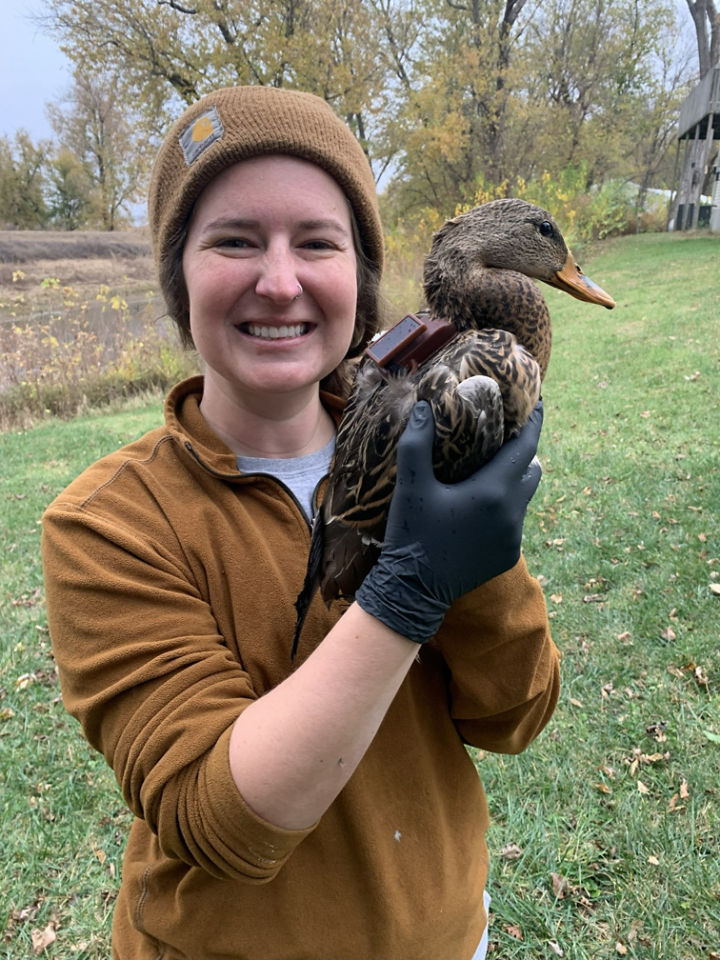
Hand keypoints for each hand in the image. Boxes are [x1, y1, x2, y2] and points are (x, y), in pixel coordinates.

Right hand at [355, 400, 542, 642]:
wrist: (414, 590)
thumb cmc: (413, 535)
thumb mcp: (411, 488)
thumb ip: (416, 444)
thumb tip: (423, 407)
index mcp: (494, 491)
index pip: (526, 447)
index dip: (533, 423)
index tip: (537, 403)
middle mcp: (512, 513)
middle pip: (532, 470)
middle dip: (524, 452)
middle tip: (506, 437)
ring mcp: (513, 538)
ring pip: (524, 497)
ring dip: (514, 481)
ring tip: (492, 470)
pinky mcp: (507, 555)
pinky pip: (514, 522)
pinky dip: (504, 509)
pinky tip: (481, 507)